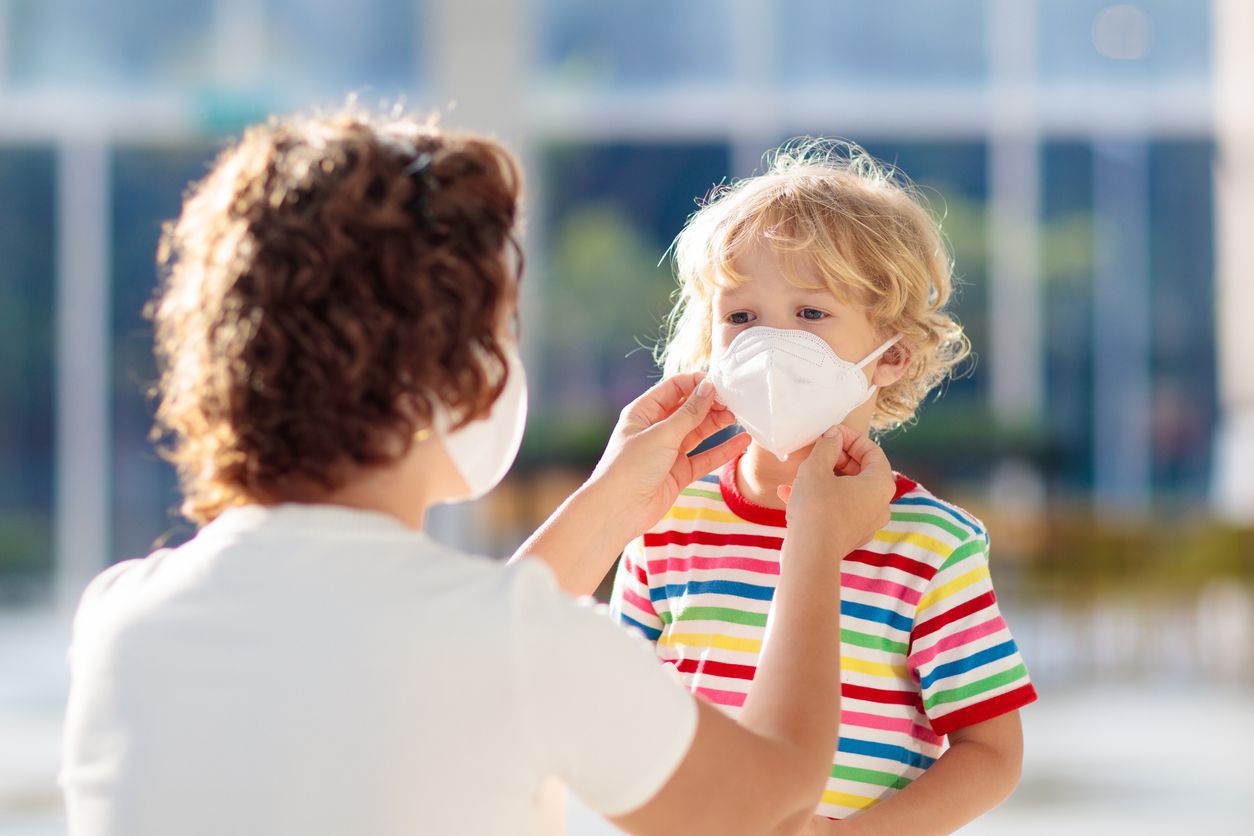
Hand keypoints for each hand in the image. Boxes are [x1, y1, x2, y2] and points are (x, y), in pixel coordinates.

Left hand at [590, 372, 750, 539]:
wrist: (618, 510)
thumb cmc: (630, 467)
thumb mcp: (661, 434)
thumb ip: (688, 413)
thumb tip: (708, 387)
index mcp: (643, 412)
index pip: (674, 388)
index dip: (697, 383)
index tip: (721, 382)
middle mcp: (655, 429)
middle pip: (688, 409)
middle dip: (711, 403)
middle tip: (735, 401)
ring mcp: (668, 451)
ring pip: (698, 432)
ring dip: (718, 424)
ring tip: (740, 416)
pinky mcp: (678, 473)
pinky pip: (704, 457)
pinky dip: (722, 450)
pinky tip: (742, 442)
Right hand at [780, 425, 894, 557]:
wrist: (809, 556)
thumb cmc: (816, 508)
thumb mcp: (817, 468)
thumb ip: (827, 447)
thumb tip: (833, 436)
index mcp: (880, 485)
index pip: (873, 451)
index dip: (850, 437)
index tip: (830, 433)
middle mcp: (879, 505)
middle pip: (861, 471)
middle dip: (835, 457)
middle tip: (816, 450)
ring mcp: (865, 523)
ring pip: (845, 491)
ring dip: (823, 478)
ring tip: (799, 471)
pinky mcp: (848, 536)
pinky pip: (836, 509)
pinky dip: (817, 499)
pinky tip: (788, 493)